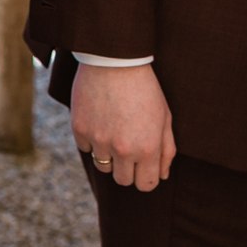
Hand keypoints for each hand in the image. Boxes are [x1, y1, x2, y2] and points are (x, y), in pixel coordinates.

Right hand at [71, 62, 174, 191]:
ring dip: (108, 156)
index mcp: (148, 149)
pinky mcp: (80, 129)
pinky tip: (99, 121)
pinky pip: (86, 148)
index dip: (146, 178)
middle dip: (127, 169)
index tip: (144, 167)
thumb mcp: (165, 117)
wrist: (114, 60)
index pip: (146, 185)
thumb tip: (162, 175)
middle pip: (123, 180)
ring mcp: (99, 140)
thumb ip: (166, 150)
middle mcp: (123, 150)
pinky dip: (92, 140)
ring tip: (113, 133)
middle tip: (128, 148)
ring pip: (103, 167)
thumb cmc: (145, 88)